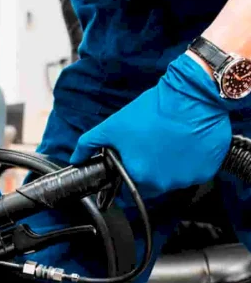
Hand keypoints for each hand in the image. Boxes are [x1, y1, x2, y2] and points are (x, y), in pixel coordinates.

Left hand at [70, 53, 231, 196]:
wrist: (192, 95)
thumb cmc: (153, 110)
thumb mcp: (112, 126)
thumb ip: (89, 144)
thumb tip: (76, 157)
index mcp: (139, 176)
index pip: (128, 188)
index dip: (128, 173)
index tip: (134, 160)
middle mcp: (164, 183)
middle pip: (151, 184)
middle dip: (149, 168)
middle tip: (151, 146)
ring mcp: (187, 178)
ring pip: (173, 179)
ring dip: (170, 165)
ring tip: (168, 142)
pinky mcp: (207, 170)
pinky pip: (195, 172)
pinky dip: (190, 162)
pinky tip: (185, 144)